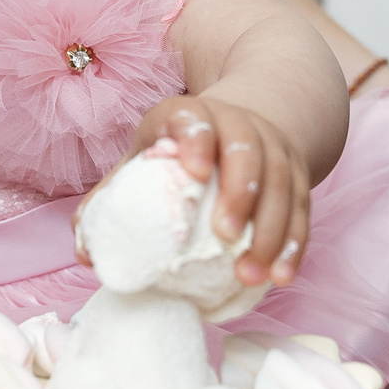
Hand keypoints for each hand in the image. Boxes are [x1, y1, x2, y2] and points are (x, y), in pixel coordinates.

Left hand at [111, 96, 313, 286]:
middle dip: (241, 193)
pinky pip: (303, 206)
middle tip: (225, 237)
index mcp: (189, 114)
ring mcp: (273, 145)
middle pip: (247, 150)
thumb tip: (85, 253)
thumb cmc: (177, 152)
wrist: (239, 123)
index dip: (197, 141)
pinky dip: (296, 242)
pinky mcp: (298, 171)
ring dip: (271, 230)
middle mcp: (237, 122)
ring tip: (252, 273)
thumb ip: (113, 200)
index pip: (195, 119)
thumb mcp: (144, 160)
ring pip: (283, 182)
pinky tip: (282, 274)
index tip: (196, 173)